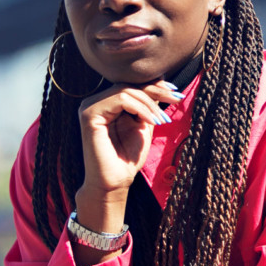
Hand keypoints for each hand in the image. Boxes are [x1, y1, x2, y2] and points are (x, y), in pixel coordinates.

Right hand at [77, 80, 182, 195]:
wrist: (115, 182)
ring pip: (126, 90)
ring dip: (150, 103)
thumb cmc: (128, 158)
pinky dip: (140, 108)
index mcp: (107, 104)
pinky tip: (152, 121)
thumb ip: (148, 106)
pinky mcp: (89, 114)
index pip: (131, 85)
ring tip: (162, 120)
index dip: (153, 85)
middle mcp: (95, 102)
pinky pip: (120, 99)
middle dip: (156, 90)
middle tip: (176, 98)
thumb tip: (162, 82)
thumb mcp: (143, 126)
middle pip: (129, 85)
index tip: (175, 91)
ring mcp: (89, 107)